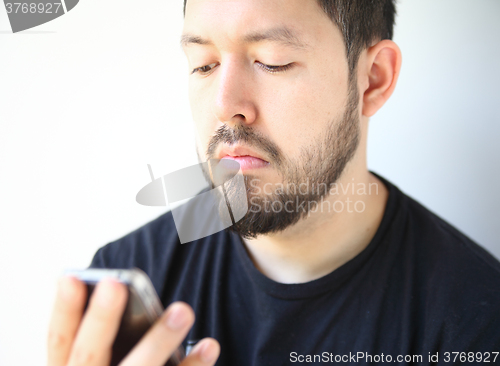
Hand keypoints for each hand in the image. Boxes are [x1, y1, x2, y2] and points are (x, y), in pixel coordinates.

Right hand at [47, 276, 219, 365]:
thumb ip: (99, 342)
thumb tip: (120, 292)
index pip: (59, 339)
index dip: (63, 310)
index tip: (72, 278)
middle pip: (89, 354)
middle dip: (101, 319)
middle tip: (115, 285)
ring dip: (159, 341)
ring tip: (183, 310)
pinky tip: (209, 346)